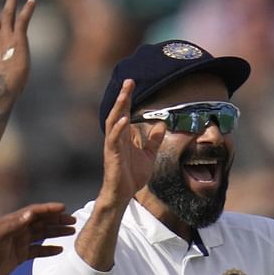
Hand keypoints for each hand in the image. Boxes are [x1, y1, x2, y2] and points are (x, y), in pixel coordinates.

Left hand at [0, 202, 74, 274]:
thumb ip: (14, 225)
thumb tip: (31, 214)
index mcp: (12, 222)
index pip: (34, 212)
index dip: (49, 209)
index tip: (63, 207)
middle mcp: (17, 230)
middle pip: (41, 222)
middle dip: (57, 220)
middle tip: (73, 220)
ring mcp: (19, 242)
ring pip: (42, 235)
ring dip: (56, 232)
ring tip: (71, 231)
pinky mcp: (20, 255)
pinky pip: (38, 250)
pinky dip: (49, 249)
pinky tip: (60, 249)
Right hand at [99, 80, 156, 204]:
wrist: (123, 193)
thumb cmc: (132, 175)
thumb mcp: (149, 155)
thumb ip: (154, 140)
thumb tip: (162, 125)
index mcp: (124, 136)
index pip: (125, 112)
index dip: (128, 98)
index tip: (132, 83)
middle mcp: (117, 137)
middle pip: (118, 112)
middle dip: (123, 97)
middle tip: (128, 81)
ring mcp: (113, 146)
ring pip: (113, 122)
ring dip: (119, 108)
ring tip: (125, 95)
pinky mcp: (112, 155)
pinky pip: (113, 140)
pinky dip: (118, 129)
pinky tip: (123, 120)